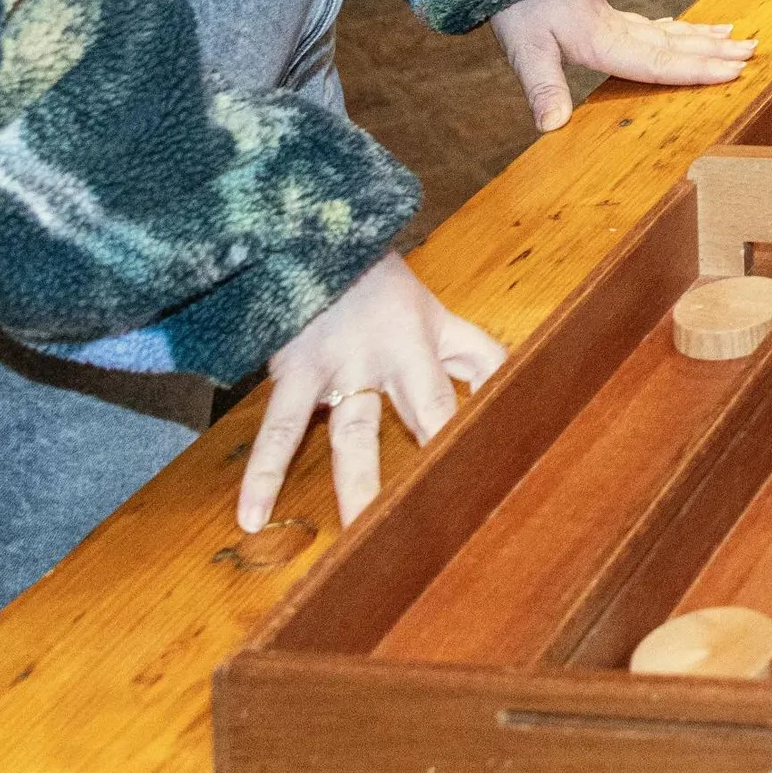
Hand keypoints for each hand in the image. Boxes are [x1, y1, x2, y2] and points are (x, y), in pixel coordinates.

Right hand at [238, 252, 503, 532]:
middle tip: (452, 511)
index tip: (497, 472)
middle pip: (427, 410)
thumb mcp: (436, 314)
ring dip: (359, 485)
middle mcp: (392, 354)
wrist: (307, 239)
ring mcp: (341, 365)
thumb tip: (519, 395)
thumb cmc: (377, 288)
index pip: (472, 382)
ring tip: (361, 533)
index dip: (483, 426)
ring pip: (354, 434)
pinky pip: (279, 428)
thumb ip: (475, 355)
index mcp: (428, 339)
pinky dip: (264, 472)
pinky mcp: (294, 372)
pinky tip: (252, 515)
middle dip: (439, 459)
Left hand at [492, 0, 752, 133]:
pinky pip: (652, 25)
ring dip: (702, 37)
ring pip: (669, 31)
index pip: (660, 61)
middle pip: (675, 44)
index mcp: (605, 41)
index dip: (697, 69)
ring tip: (736, 35)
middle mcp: (618, 29)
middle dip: (715, 51)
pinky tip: (681, 28)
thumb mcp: (524, 50)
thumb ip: (543, 88)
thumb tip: (552, 128)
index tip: (734, 70)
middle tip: (754, 51)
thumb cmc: (517, 6)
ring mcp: (613, 19)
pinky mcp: (603, 14)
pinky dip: (675, 29)